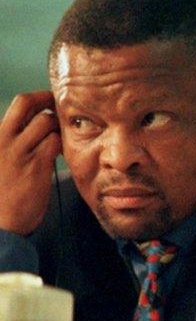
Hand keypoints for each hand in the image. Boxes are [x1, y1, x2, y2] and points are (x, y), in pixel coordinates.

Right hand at [0, 91, 61, 234]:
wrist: (0, 222)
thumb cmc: (3, 193)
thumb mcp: (2, 160)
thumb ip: (14, 142)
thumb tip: (35, 127)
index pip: (18, 105)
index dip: (37, 99)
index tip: (49, 103)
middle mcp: (3, 139)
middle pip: (26, 102)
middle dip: (47, 98)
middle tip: (61, 107)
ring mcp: (18, 151)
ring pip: (46, 121)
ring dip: (59, 126)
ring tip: (63, 136)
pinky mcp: (35, 166)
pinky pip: (55, 142)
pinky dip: (64, 143)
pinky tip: (64, 152)